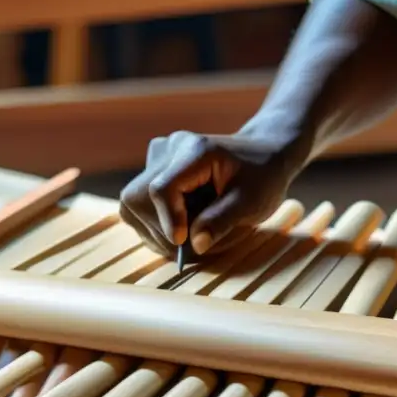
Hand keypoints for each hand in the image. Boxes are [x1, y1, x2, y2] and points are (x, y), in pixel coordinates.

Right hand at [119, 130, 297, 256]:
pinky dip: (156, 222)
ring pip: (134, 202)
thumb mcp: (252, 203)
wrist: (263, 155)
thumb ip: (222, 222)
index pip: (162, 189)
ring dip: (156, 228)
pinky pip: (139, 203)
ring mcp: (158, 156)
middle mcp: (170, 148)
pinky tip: (182, 226)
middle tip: (188, 248)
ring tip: (189, 235)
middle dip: (159, 229)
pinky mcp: (154, 168)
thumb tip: (195, 245)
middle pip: (138, 196)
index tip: (183, 243)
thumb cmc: (262, 178)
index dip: (169, 220)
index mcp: (195, 150)